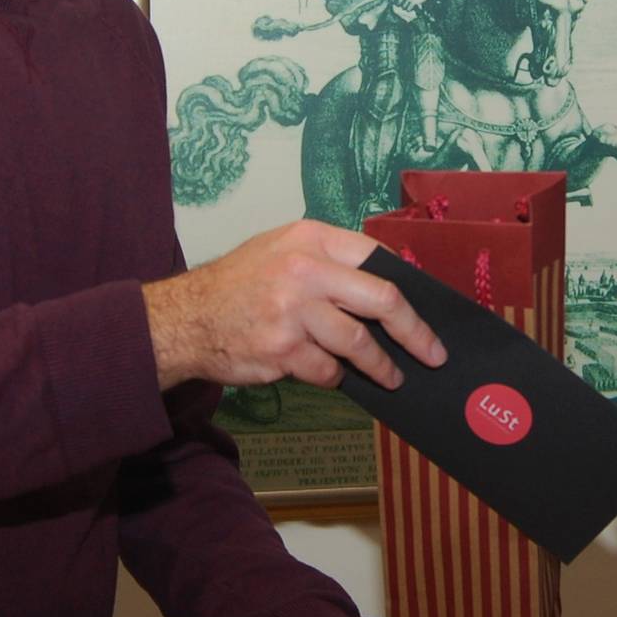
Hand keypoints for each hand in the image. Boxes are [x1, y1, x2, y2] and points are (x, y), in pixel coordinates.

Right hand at [142, 220, 445, 392]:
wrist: (184, 317)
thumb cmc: (237, 285)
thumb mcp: (279, 249)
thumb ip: (327, 261)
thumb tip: (385, 289)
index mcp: (310, 239)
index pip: (376, 259)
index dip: (407, 287)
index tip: (424, 310)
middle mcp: (304, 270)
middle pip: (382, 301)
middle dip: (415, 332)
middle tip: (432, 353)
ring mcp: (293, 312)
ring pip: (359, 344)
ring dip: (382, 366)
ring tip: (392, 377)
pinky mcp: (282, 350)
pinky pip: (327, 371)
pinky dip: (336, 377)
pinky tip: (334, 376)